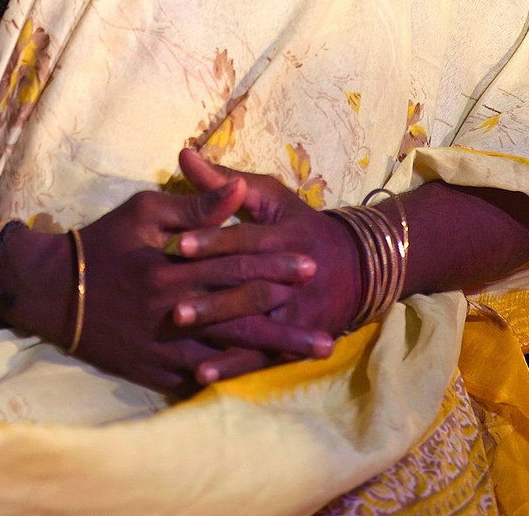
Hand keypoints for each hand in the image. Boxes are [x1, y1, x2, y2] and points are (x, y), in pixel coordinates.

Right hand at [78, 176, 307, 393]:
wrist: (54, 291)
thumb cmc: (102, 243)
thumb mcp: (145, 212)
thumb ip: (196, 205)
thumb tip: (236, 190)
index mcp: (176, 266)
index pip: (236, 264)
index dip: (275, 265)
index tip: (310, 264)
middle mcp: (175, 309)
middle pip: (242, 313)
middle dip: (287, 318)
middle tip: (326, 322)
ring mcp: (165, 345)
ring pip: (229, 351)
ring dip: (272, 353)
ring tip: (308, 354)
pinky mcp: (154, 369)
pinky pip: (199, 377)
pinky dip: (231, 377)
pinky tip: (260, 379)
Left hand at [166, 148, 364, 381]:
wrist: (356, 266)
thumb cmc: (298, 223)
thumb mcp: (268, 196)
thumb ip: (224, 181)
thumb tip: (183, 153)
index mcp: (282, 234)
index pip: (245, 238)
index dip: (213, 240)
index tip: (177, 245)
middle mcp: (291, 273)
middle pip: (249, 285)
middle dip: (211, 296)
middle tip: (172, 305)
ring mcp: (297, 309)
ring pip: (256, 323)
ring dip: (220, 331)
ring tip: (183, 337)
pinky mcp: (296, 337)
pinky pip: (265, 356)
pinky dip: (234, 367)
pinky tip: (202, 376)